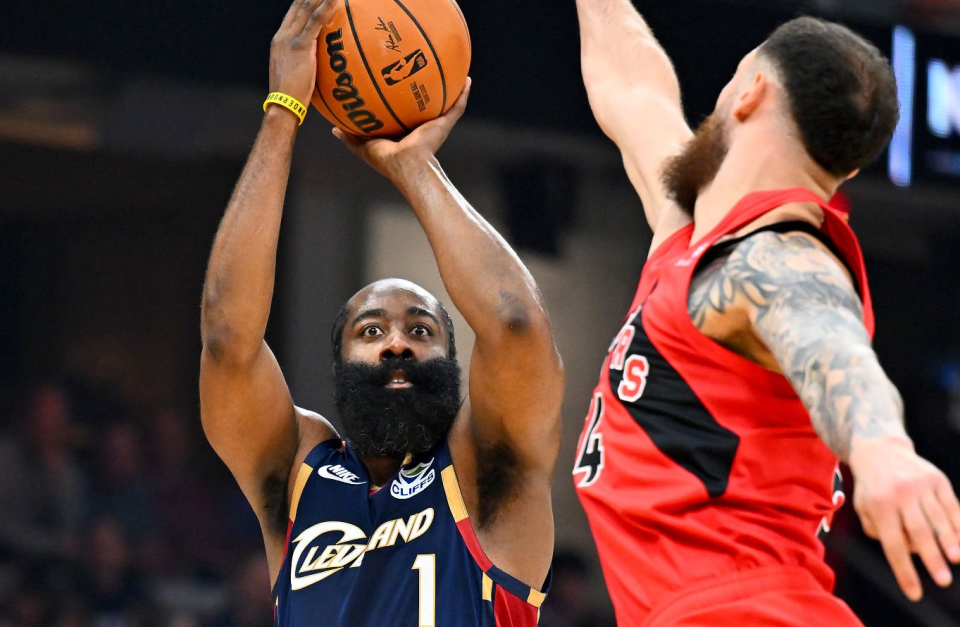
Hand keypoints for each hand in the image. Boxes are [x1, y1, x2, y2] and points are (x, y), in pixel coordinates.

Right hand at [269, 0, 332, 106]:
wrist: (283, 104)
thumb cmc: (292, 97)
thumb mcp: (296, 73)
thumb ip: (304, 62)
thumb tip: (317, 64)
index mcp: (280, 40)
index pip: (293, 14)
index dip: (303, 1)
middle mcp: (283, 36)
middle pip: (299, 6)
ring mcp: (290, 40)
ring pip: (307, 10)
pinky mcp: (300, 47)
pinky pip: (315, 22)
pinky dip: (325, 8)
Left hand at [332, 78, 471, 180]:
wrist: (407, 164)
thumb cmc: (385, 158)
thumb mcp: (362, 145)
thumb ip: (350, 136)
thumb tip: (333, 129)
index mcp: (403, 133)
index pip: (402, 111)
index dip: (400, 97)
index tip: (395, 80)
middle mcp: (420, 128)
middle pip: (423, 104)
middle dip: (423, 87)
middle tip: (419, 66)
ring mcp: (434, 126)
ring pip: (444, 102)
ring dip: (448, 88)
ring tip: (450, 67)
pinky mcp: (445, 125)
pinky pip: (457, 106)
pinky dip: (464, 94)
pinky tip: (468, 79)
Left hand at [850, 436, 959, 599]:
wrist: (879, 450)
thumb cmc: (871, 487)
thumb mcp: (862, 507)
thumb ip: (877, 531)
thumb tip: (904, 553)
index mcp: (878, 505)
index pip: (892, 544)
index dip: (904, 571)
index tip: (915, 593)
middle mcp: (900, 494)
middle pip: (918, 531)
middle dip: (931, 558)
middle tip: (943, 580)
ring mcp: (921, 485)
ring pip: (939, 518)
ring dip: (950, 541)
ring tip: (956, 560)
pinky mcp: (937, 479)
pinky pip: (952, 505)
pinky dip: (959, 524)